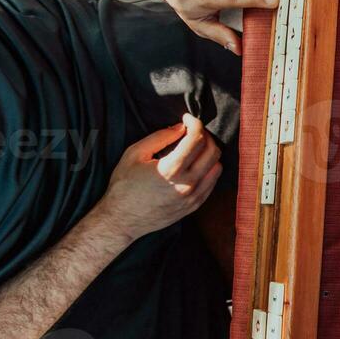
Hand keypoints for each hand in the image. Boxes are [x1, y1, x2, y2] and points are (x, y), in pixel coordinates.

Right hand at [94, 114, 222, 241]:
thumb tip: (180, 127)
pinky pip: (213, 182)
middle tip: (192, 131)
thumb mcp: (134, 154)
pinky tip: (196, 165)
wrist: (122, 220)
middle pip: (213, 151)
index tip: (187, 118)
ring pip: (217, 167)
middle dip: (205, 135)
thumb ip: (159, 137)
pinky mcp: (195, 206)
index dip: (195, 122)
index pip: (197, 138)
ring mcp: (194, 197)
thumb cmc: (123, 185)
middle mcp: (188, 184)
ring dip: (210, 153)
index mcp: (171, 169)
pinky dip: (209, 169)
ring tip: (195, 148)